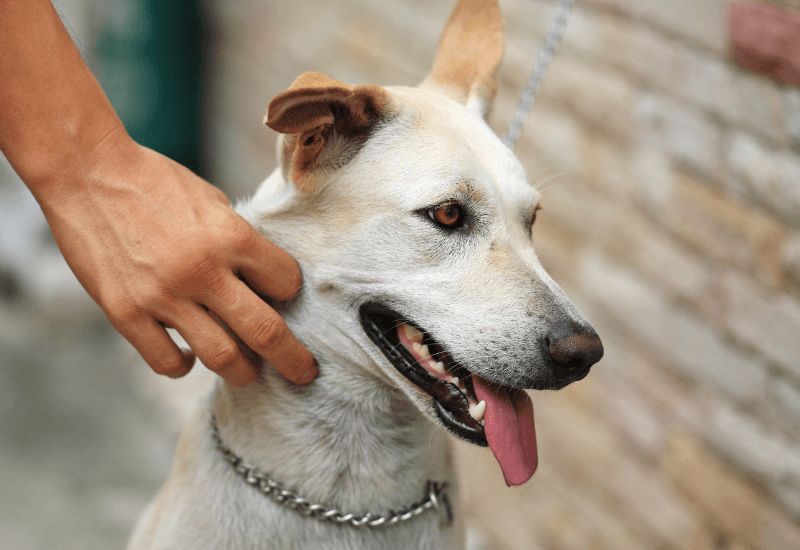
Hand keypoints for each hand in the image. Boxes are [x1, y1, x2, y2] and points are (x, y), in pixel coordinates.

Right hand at [37, 129, 316, 385]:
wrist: (86, 171)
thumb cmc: (156, 181)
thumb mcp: (213, 201)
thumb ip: (238, 242)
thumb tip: (261, 281)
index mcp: (232, 236)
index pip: (286, 283)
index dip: (290, 293)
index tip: (284, 299)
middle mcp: (202, 270)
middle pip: (266, 333)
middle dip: (293, 360)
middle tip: (304, 373)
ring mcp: (162, 296)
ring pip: (222, 357)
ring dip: (243, 372)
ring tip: (249, 371)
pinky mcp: (125, 313)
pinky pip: (167, 362)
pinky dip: (184, 366)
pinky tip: (188, 357)